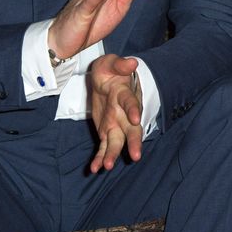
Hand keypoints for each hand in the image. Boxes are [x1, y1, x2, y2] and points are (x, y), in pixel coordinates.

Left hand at [89, 54, 142, 172]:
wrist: (106, 80)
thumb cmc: (110, 70)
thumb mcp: (111, 63)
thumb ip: (120, 64)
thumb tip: (132, 62)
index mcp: (125, 94)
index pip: (130, 102)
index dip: (133, 110)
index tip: (135, 119)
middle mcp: (123, 113)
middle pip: (131, 129)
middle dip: (133, 142)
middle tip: (136, 155)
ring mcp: (115, 124)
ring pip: (117, 141)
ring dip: (113, 154)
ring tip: (108, 166)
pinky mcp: (106, 131)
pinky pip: (104, 147)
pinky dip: (100, 158)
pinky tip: (96, 168)